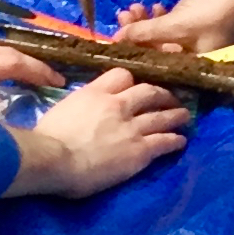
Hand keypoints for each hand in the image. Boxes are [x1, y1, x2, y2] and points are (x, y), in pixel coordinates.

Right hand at [8, 70, 190, 196]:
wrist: (54, 159)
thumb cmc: (48, 138)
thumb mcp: (63, 109)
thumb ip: (80, 105)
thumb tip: (82, 110)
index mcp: (96, 92)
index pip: (122, 75)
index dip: (132, 79)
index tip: (137, 85)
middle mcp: (118, 104)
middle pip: (149, 91)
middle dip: (163, 94)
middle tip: (170, 98)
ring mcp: (132, 126)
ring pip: (162, 115)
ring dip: (176, 115)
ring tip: (185, 116)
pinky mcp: (140, 150)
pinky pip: (164, 141)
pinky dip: (175, 140)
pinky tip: (181, 142)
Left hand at [112, 0, 233, 55]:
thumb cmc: (212, 10)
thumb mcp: (177, 24)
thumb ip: (146, 33)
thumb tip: (116, 38)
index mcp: (192, 67)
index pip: (157, 67)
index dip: (135, 54)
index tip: (117, 40)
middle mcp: (193, 58)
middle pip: (158, 50)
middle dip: (138, 34)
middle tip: (123, 17)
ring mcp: (195, 40)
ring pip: (163, 36)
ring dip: (147, 23)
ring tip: (134, 8)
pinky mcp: (197, 23)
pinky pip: (172, 25)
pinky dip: (161, 17)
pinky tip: (153, 6)